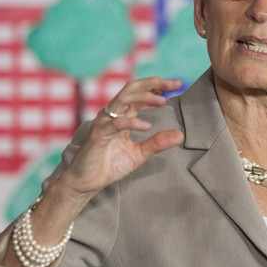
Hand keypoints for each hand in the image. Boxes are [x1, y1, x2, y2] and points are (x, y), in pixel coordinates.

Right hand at [58, 77, 183, 199]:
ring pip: (123, 99)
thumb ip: (157, 143)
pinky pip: (116, 123)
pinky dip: (132, 122)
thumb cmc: (109, 165)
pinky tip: (147, 126)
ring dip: (144, 97)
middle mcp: (113, 114)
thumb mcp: (139, 154)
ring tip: (162, 101)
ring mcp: (105, 122)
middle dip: (153, 83)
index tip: (177, 84)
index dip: (158, 86)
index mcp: (123, 115)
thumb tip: (180, 135)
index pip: (141, 93)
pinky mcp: (98, 135)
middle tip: (174, 84)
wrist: (86, 182)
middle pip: (132, 88)